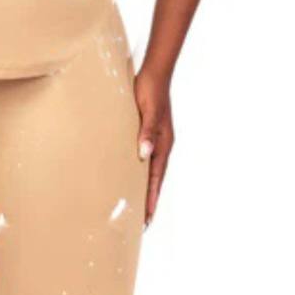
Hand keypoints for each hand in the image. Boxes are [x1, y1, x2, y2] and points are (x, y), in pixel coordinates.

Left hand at [133, 66, 173, 228]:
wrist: (153, 73)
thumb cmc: (150, 91)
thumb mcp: (149, 112)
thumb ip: (147, 132)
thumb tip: (144, 154)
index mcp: (164, 144)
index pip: (156, 178)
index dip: (151, 198)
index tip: (147, 218)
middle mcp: (162, 145)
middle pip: (155, 178)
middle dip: (150, 199)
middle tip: (142, 222)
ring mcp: (156, 139)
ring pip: (150, 169)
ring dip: (145, 186)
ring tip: (136, 204)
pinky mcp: (148, 132)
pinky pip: (145, 157)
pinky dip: (139, 170)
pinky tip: (130, 173)